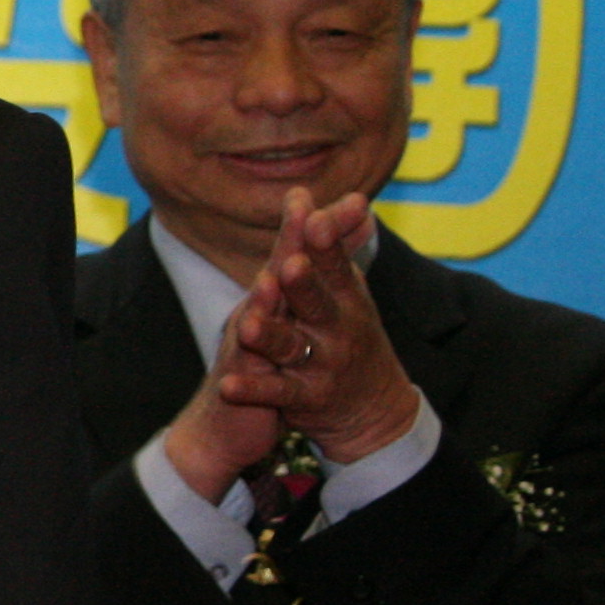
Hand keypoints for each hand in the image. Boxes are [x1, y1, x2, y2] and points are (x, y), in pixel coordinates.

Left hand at [163, 190, 420, 497]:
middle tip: (289, 266)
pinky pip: (277, 391)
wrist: (376, 409)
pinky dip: (253, 388)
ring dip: (270, 335)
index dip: (325, 243)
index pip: (335, 265)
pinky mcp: (306, 397)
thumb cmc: (351, 332)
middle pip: (317, 303)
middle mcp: (337, 329)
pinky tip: (229, 385)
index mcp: (346, 298)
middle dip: (304, 285)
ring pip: (292, 346)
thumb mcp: (350, 290)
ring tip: (245, 326)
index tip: (313, 218)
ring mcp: (322, 364)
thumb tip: (349, 195)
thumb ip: (339, 244)